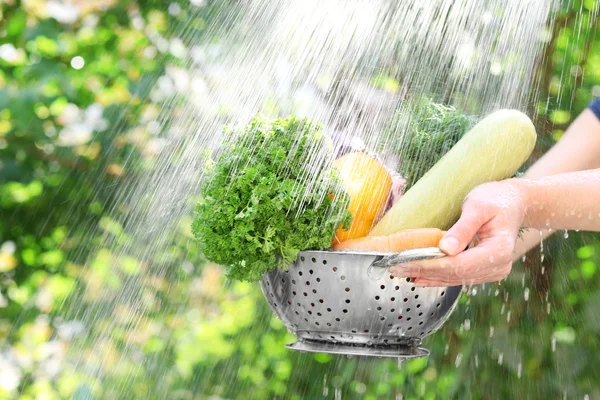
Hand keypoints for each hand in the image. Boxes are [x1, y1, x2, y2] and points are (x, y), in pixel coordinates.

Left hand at [390, 180, 526, 286]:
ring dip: (427, 276)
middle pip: (455, 274)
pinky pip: (457, 276)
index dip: (431, 265)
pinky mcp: (483, 270)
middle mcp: (498, 266)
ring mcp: (492, 271)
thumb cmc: (497, 199)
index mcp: (499, 251)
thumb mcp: (478, 206)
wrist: (516, 203)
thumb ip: (463, 228)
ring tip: (400, 271)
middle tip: (394, 267)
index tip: (406, 261)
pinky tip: (418, 275)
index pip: (460, 264)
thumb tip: (445, 249)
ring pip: (454, 278)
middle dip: (423, 271)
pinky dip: (436, 276)